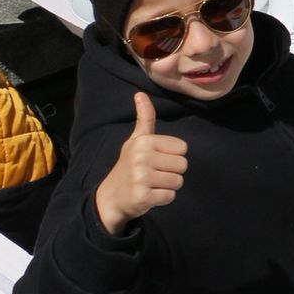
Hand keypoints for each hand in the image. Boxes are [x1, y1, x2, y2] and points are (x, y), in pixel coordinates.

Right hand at [95, 92, 187, 236]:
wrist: (111, 197)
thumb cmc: (129, 165)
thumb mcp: (136, 140)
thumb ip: (144, 118)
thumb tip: (140, 94)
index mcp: (143, 142)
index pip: (182, 148)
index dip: (172, 156)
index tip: (156, 160)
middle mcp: (142, 157)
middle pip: (183, 165)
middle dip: (172, 172)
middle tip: (154, 174)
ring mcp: (141, 178)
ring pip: (178, 181)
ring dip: (168, 186)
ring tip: (152, 184)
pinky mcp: (143, 197)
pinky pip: (170, 196)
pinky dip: (163, 198)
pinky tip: (149, 195)